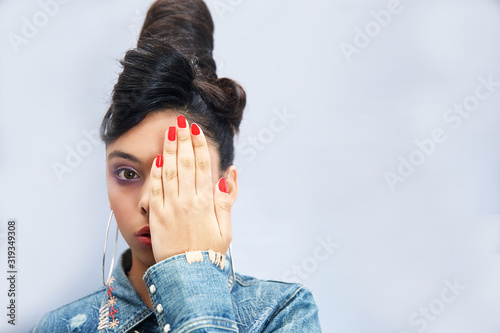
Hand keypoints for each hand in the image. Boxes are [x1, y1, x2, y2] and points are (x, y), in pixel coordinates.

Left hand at [148, 114, 232, 262]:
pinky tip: (157, 159)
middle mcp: (187, 201)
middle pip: (185, 164)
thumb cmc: (209, 253)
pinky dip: (156, 173)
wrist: (188, 276)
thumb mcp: (225, 228)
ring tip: (169, 133)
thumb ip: (226, 200)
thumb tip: (229, 175)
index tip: (196, 130)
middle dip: (183, 141)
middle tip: (181, 122)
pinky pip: (155, 190)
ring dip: (169, 150)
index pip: (202, 166)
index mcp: (205, 202)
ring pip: (169, 172)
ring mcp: (170, 207)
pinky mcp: (156, 216)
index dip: (198, 146)